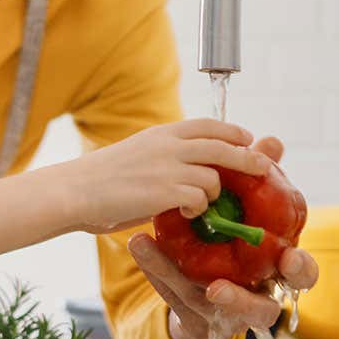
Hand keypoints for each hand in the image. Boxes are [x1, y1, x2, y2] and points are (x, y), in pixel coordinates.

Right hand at [61, 119, 273, 233]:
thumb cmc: (101, 179)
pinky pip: (199, 199)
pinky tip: (186, 214)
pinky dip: (198, 209)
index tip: (246, 137)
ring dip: (213, 193)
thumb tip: (186, 163)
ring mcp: (168, 167)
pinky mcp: (165, 192)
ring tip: (199, 205)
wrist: (74, 191)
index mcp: (161, 133)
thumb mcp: (136, 152)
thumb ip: (162, 153)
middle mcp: (168, 145)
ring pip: (213, 177)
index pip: (207, 124)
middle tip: (264, 166)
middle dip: (248, 157)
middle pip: (222, 146)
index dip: (231, 130)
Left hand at [127, 135, 319, 338]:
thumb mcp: (250, 212)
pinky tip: (139, 242)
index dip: (301, 270)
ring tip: (169, 264)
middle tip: (219, 288)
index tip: (290, 258)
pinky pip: (174, 296)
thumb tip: (272, 140)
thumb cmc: (239, 245)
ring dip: (181, 283)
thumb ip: (261, 181)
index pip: (300, 276)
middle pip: (261, 311)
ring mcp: (224, 315)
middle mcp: (256, 300)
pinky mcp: (194, 319)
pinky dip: (157, 268)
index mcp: (276, 273)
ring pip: (209, 311)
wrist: (209, 293)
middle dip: (245, 302)